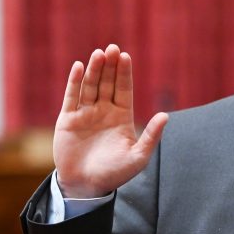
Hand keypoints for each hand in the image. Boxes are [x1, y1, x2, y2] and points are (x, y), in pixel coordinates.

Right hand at [53, 44, 168, 197]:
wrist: (87, 186)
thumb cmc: (115, 173)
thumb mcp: (138, 156)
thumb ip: (151, 136)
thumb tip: (166, 116)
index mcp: (121, 116)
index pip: (124, 89)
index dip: (124, 73)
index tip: (126, 56)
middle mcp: (104, 111)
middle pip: (107, 83)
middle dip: (110, 66)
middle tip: (113, 47)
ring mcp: (85, 114)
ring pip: (90, 86)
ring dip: (94, 70)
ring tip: (99, 54)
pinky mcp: (68, 120)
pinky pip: (71, 97)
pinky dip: (74, 82)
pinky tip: (79, 67)